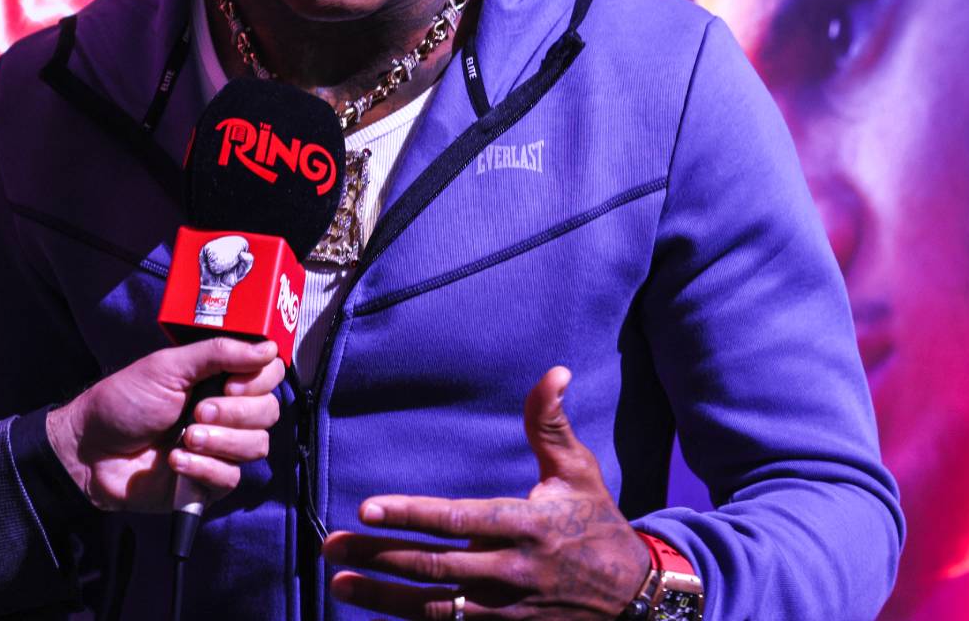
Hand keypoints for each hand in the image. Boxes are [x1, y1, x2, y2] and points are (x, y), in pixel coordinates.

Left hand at [45, 338, 283, 512]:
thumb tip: (268, 348)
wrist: (90, 449)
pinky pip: (231, 478)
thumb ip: (218, 353)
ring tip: (184, 438)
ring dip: (220, 442)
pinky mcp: (207, 482)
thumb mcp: (168, 367)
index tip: (230, 384)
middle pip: (268, 412)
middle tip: (196, 412)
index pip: (268, 376)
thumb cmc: (123, 402)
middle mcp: (225, 412)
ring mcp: (219, 448)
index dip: (258, 381)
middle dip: (234, 413)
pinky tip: (175, 461)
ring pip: (256, 446)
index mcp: (219, 379)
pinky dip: (204, 468)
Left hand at [323, 367, 650, 618]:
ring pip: (434, 606)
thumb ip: (551, 424)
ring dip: (382, 598)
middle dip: (378, 557)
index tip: (366, 508)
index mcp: (526, 526)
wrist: (637, 599)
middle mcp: (512, 572)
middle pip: (434, 565)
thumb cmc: (597, 525)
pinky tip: (377, 614)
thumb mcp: (578, 471)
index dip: (410, 514)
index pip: (458, 520)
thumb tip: (555, 372)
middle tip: (332, 547)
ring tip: (339, 585)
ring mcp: (507, 610)